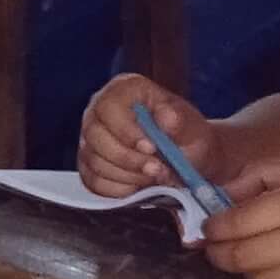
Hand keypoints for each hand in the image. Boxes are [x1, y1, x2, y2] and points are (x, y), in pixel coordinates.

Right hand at [72, 75, 206, 198]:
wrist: (187, 158)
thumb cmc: (186, 136)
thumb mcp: (191, 126)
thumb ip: (179, 121)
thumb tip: (166, 117)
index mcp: (123, 89)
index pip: (109, 106)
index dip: (126, 130)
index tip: (151, 148)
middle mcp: (100, 110)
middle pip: (95, 135)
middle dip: (128, 159)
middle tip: (156, 170)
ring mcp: (91, 138)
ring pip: (94, 161)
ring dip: (128, 176)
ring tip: (154, 176)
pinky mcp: (88, 164)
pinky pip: (93, 181)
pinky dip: (119, 189)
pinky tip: (139, 185)